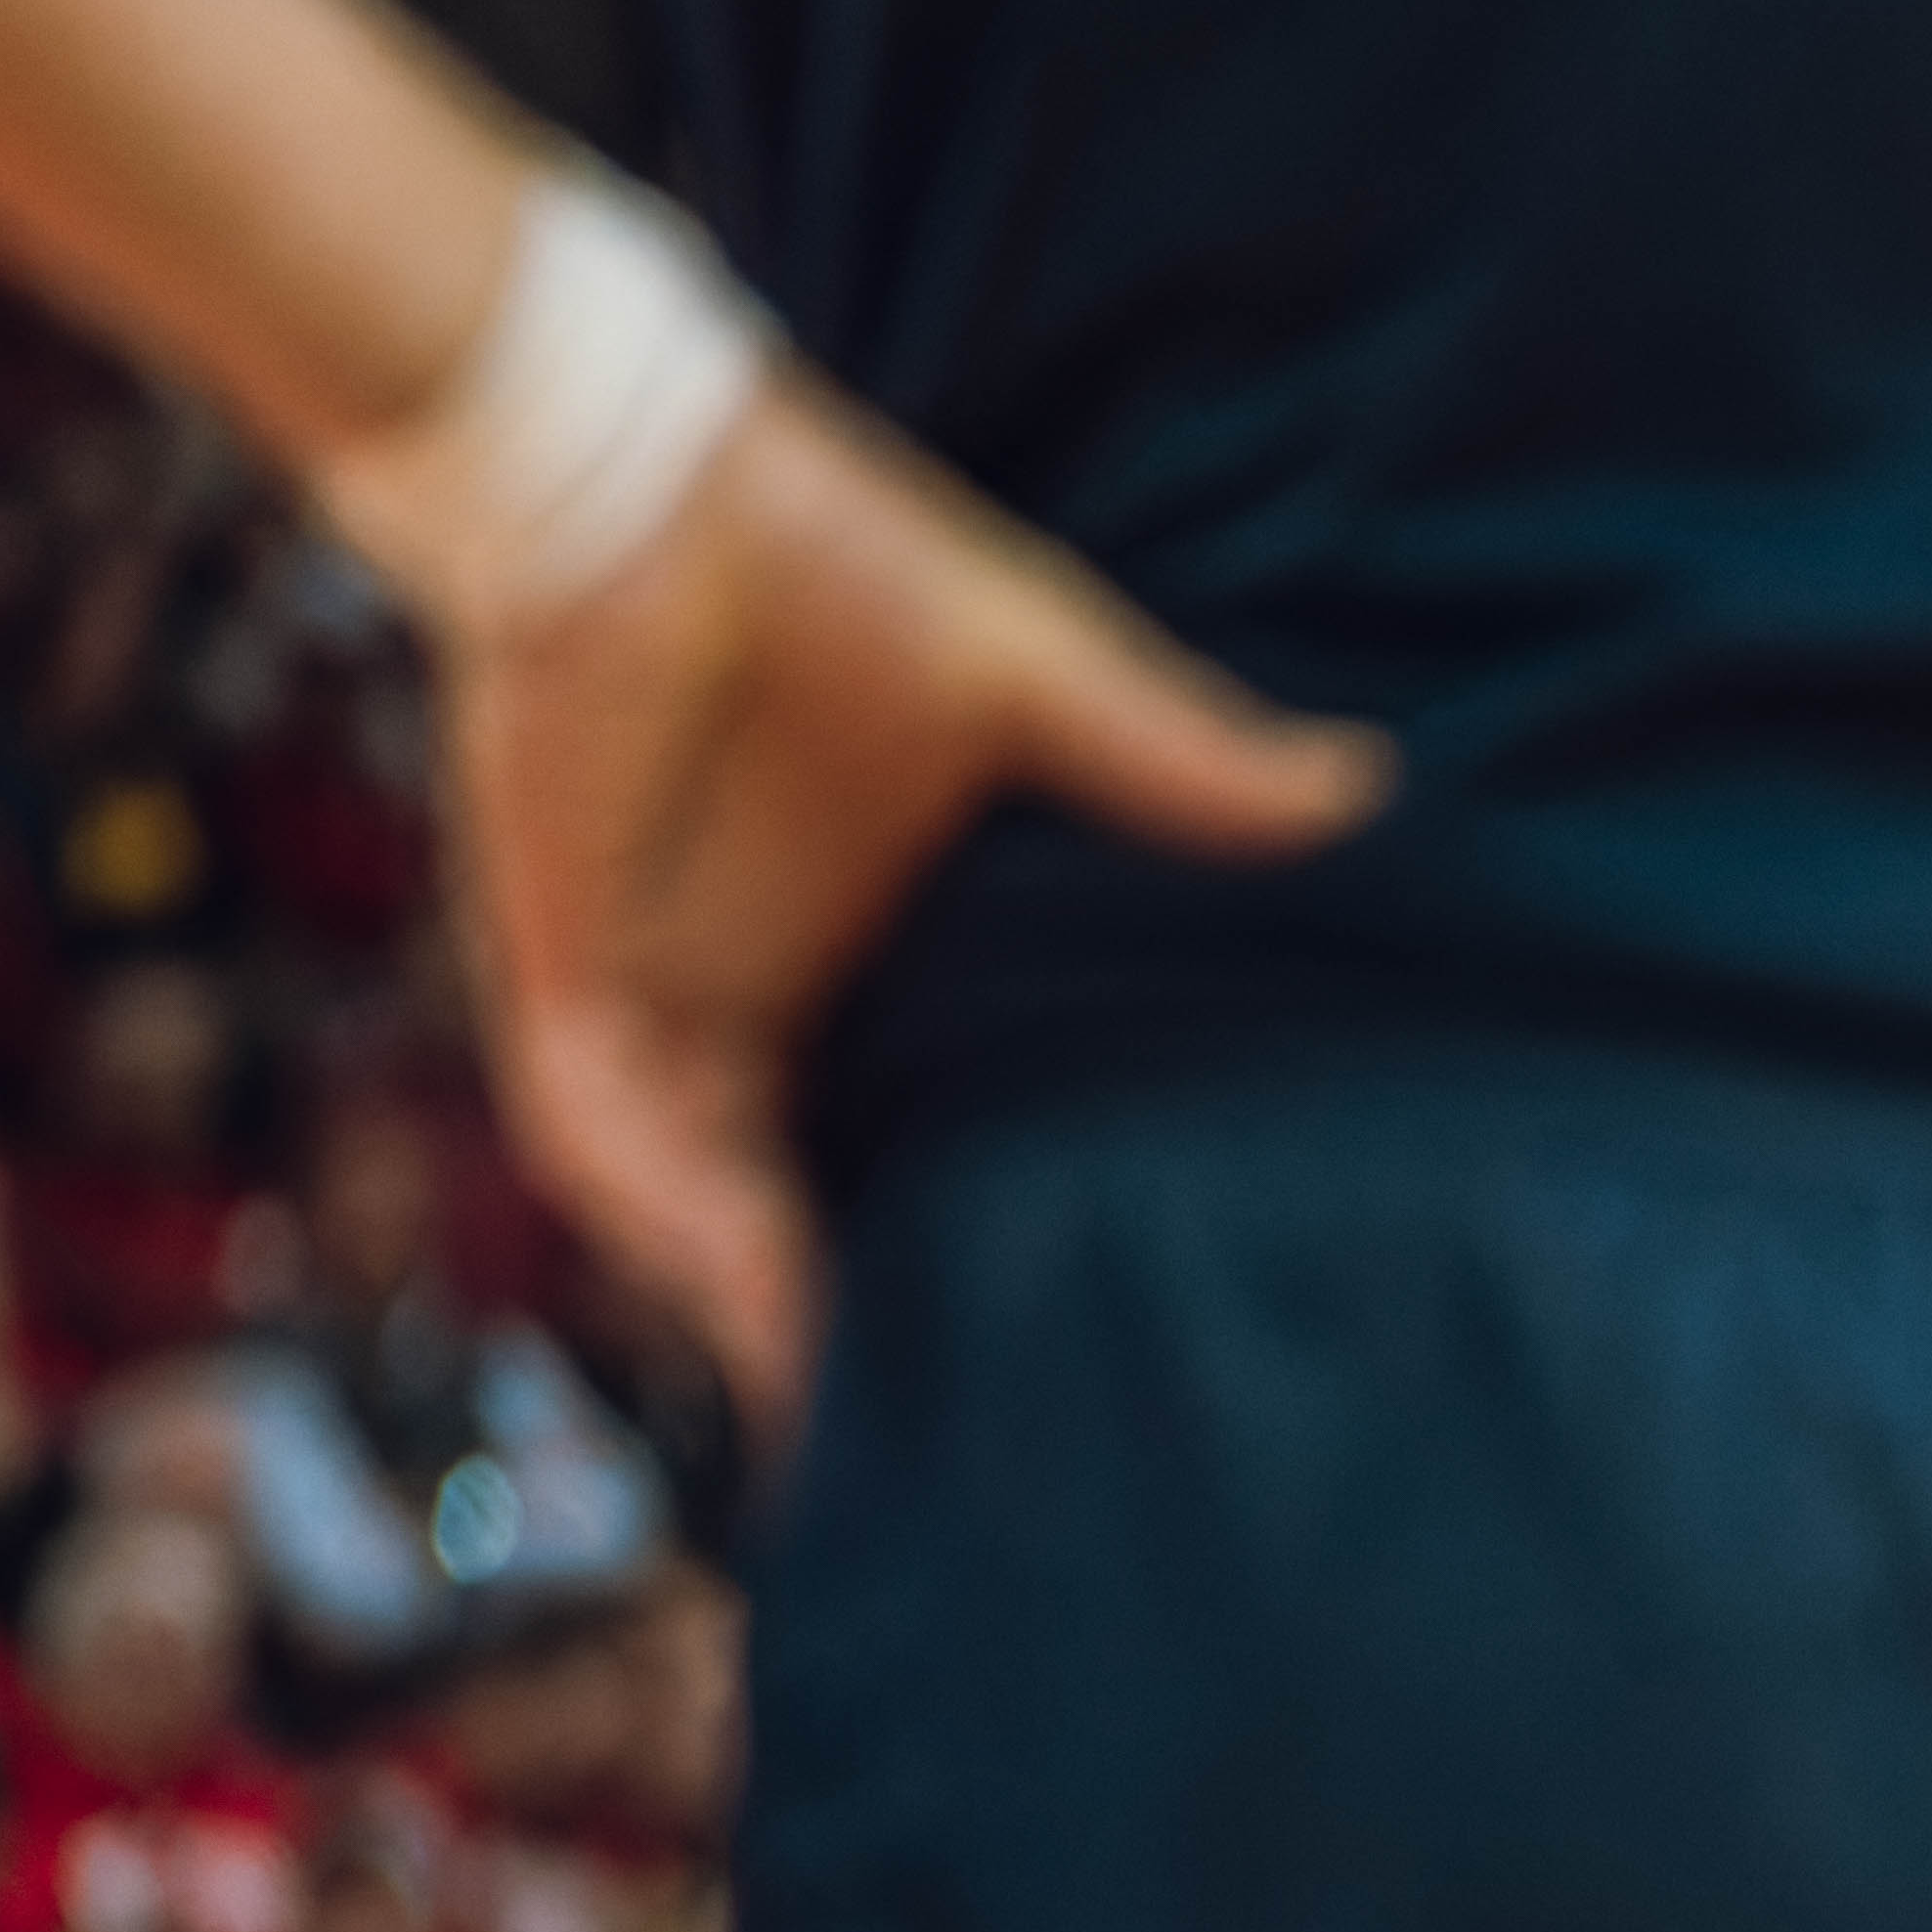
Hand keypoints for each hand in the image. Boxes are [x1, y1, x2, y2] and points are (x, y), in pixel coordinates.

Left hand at [436, 370, 1389, 1426]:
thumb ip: (1182, 763)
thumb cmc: (835, 564)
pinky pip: (611, 1153)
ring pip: (708, 1219)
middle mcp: (760, 1007)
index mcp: (865, 950)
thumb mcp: (1041, 684)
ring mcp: (656, 1013)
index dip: (979, 1219)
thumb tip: (1364, 791)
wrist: (644, 488)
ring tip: (863, 1433)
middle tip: (979, 1443)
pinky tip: (753, 1316)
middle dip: (872, 1323)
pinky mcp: (567, 994)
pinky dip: (673, 1233)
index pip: (923, 1124)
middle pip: (814, 1209)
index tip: (1081, 1312)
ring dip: (769, 1315)